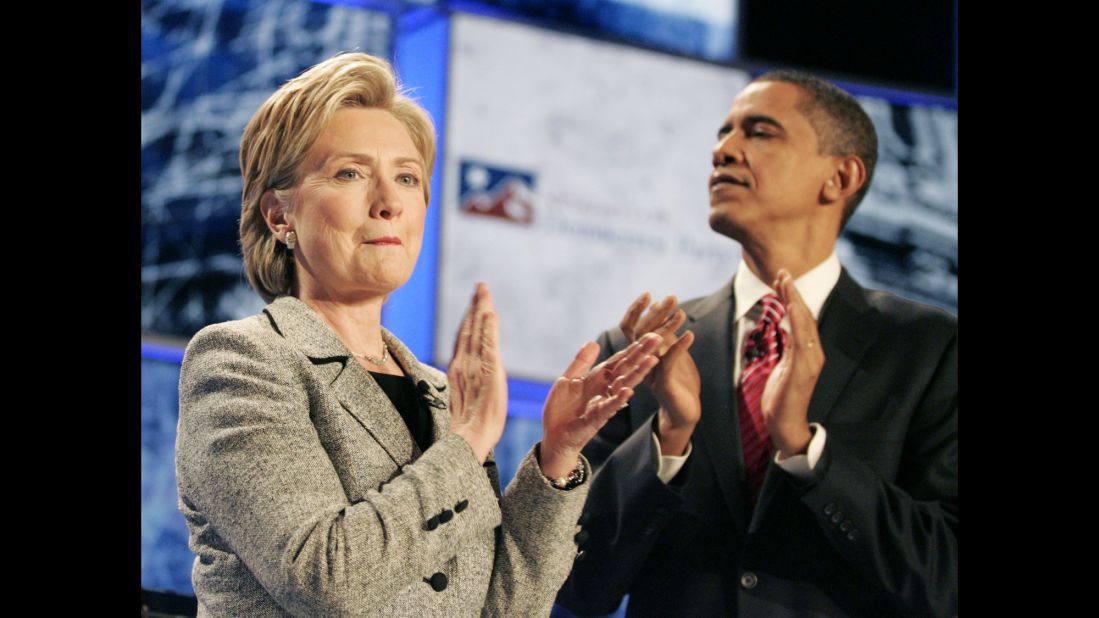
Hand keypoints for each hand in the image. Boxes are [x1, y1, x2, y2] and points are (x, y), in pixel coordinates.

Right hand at [448, 283, 507, 462]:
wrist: (469, 439)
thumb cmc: (470, 426)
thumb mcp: (467, 398)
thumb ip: (467, 381)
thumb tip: (468, 373)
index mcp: (459, 370)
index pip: (465, 337)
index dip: (470, 318)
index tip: (476, 300)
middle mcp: (464, 364)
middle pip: (469, 329)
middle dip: (475, 306)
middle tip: (481, 286)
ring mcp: (475, 367)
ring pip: (477, 332)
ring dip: (481, 310)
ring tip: (485, 291)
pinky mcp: (488, 373)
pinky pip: (488, 346)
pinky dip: (488, 329)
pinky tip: (490, 314)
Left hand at [540, 333, 661, 477]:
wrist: (554, 437)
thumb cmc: (562, 410)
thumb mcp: (568, 380)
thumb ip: (581, 362)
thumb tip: (593, 342)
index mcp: (598, 379)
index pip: (619, 361)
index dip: (632, 348)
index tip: (649, 335)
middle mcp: (604, 390)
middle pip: (626, 369)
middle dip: (641, 354)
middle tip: (658, 339)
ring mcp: (602, 404)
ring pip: (623, 386)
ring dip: (637, 374)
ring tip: (651, 360)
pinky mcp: (595, 419)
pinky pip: (608, 408)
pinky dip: (618, 400)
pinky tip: (628, 391)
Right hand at [620, 293, 700, 454]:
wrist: (683, 412)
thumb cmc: (678, 380)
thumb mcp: (670, 351)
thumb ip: (663, 331)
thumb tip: (658, 305)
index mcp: (638, 353)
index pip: (630, 327)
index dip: (636, 310)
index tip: (648, 294)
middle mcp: (639, 362)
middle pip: (640, 333)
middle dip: (656, 313)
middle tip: (673, 298)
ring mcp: (650, 373)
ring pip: (653, 346)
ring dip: (668, 326)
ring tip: (682, 313)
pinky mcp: (663, 384)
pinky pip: (668, 362)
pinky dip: (679, 347)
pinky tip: (690, 335)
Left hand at [760, 270, 824, 457]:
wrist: (785, 424)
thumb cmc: (782, 398)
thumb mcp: (783, 367)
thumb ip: (788, 349)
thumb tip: (785, 331)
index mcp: (808, 352)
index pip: (802, 319)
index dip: (793, 298)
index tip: (782, 280)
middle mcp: (814, 353)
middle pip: (805, 316)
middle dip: (794, 293)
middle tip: (782, 272)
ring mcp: (811, 361)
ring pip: (804, 324)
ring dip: (794, 301)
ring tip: (785, 282)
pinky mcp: (803, 369)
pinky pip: (801, 340)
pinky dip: (797, 322)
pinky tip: (791, 307)